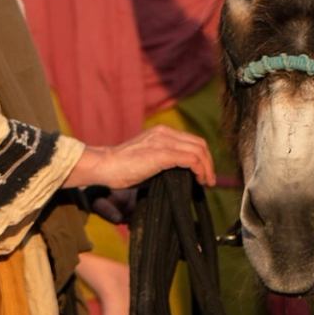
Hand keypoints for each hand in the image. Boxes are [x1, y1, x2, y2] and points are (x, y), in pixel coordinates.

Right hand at [67, 126, 214, 191]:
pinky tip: (199, 180)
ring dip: (207, 168)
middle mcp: (164, 133)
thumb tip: (182, 174)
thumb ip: (164, 160)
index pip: (192, 141)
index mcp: (161, 132)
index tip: (204, 174)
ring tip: (206, 182)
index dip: (203, 157)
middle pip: (199, 144)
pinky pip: (190, 158)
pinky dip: (200, 169)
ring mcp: (163, 142)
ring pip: (198, 150)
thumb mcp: (147, 159)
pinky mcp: (161, 154)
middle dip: (209, 163)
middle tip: (209, 180)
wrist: (104, 166)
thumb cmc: (121, 168)